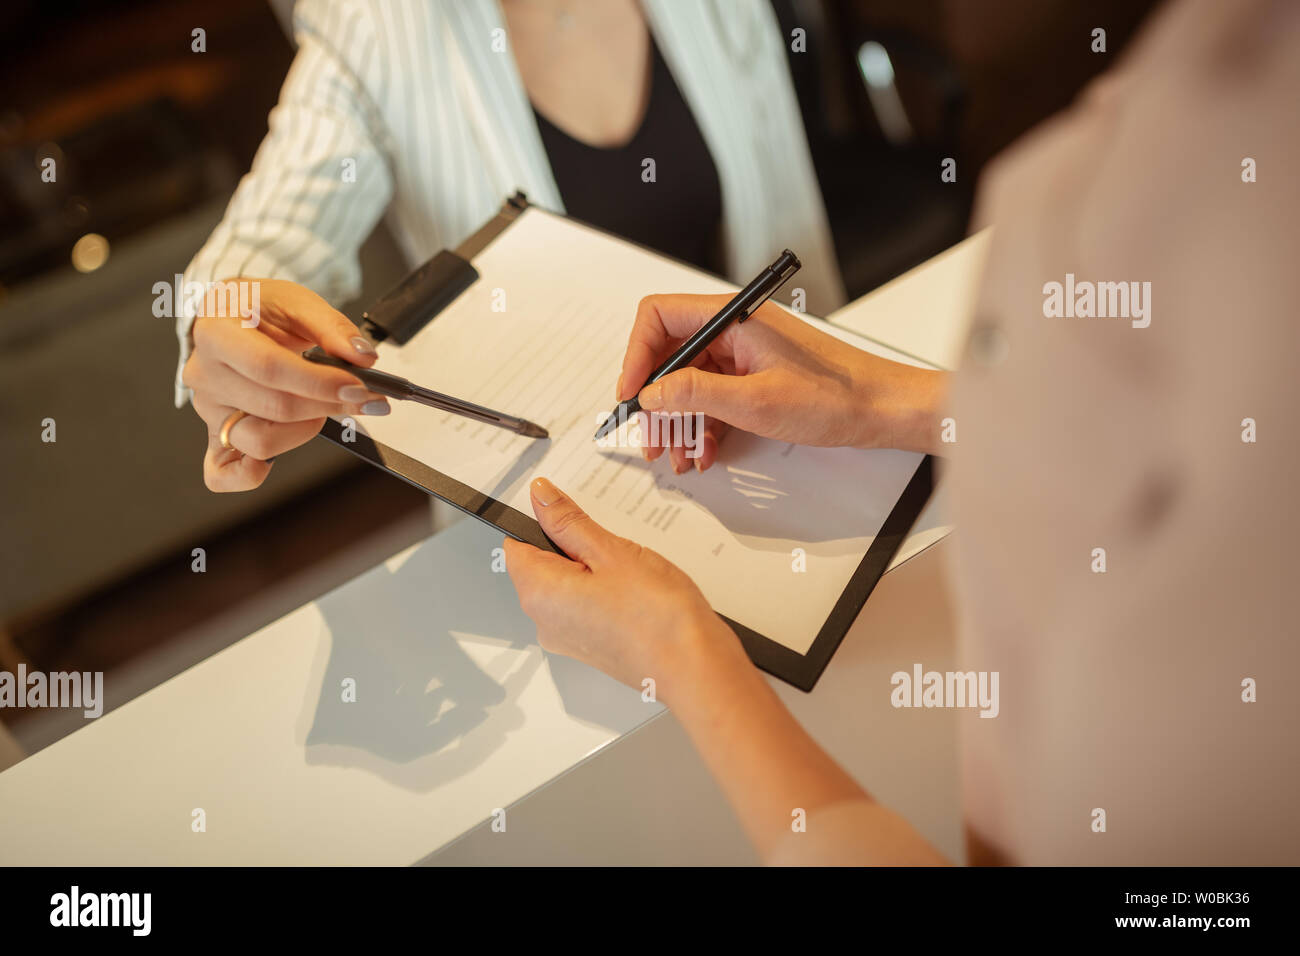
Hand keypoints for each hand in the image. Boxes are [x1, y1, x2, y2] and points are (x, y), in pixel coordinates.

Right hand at [181, 278, 391, 491]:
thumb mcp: (296, 301)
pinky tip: (271, 465)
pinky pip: (220, 472)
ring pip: (258, 441)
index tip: (360, 388)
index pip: (269, 368)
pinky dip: (246, 475)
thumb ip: (333, 327)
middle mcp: (205, 374)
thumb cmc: (258, 309)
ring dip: (304, 431)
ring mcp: (207, 409)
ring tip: (322, 407)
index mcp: (216, 333)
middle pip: (273, 407)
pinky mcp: (214, 434)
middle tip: (363, 397)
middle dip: (328, 405)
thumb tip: (363, 357)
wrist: (228, 317)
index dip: (319, 383)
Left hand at [504, 477, 750, 698]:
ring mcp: (568, 637)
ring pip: (568, 584)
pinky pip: (586, 605)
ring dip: (595, 568)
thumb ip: (569, 522)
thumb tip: (540, 496)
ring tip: (632, 573)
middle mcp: (545, 621)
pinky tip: (637, 591)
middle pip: (543, 564)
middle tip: (614, 546)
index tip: (573, 516)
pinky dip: (606, 591)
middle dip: (574, 546)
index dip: (543, 523)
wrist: (695, 670)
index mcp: (539, 593)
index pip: (516, 545)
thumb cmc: (658, 617)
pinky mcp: (592, 646)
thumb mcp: (611, 552)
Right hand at [616, 294, 946, 470]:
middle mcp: (734, 330)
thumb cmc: (835, 395)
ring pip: (690, 384)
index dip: (636, 355)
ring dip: (679, 421)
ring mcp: (743, 355)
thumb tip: (652, 393)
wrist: (880, 409)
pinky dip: (703, 426)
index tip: (631, 394)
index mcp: (732, 318)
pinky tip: (704, 452)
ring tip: (678, 455)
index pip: (659, 317)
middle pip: (670, 356)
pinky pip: (713, 399)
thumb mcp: (756, 401)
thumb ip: (697, 394)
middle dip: (657, 401)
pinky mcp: (753, 378)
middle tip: (652, 438)